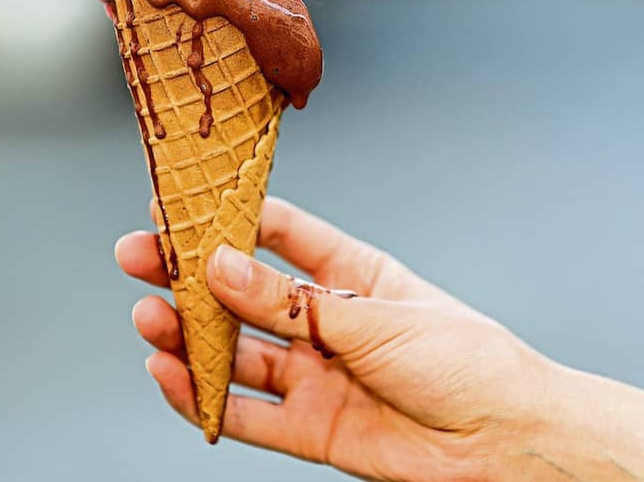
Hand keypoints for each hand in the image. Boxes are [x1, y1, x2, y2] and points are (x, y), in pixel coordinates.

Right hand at [115, 197, 559, 480]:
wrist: (505, 440)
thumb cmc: (466, 361)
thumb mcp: (376, 318)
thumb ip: (292, 302)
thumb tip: (220, 266)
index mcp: (354, 277)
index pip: (281, 234)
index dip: (229, 217)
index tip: (180, 203)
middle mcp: (328, 323)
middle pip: (244, 294)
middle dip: (190, 275)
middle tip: (138, 257)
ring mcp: (317, 375)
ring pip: (237, 353)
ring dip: (189, 336)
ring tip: (148, 317)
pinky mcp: (312, 427)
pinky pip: (247, 413)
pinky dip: (205, 398)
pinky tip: (169, 376)